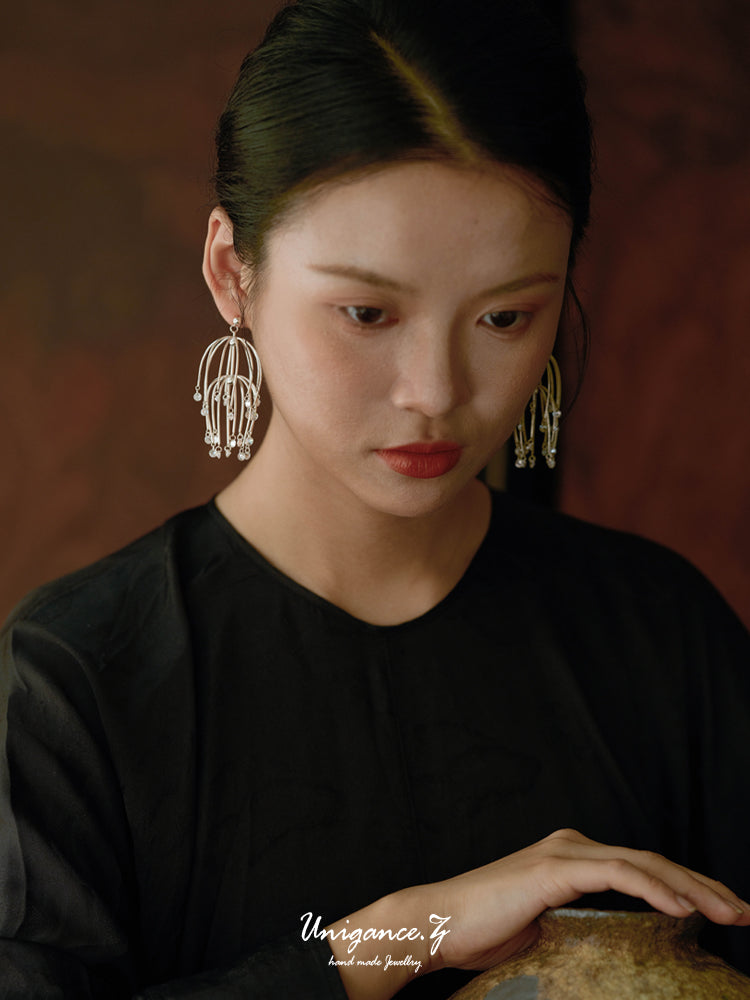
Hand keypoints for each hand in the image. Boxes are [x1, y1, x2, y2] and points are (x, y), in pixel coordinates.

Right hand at [328, 828, 749, 999]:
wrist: (439, 924)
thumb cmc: (483, 933)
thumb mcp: (546, 931)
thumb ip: (580, 926)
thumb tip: (615, 947)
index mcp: (572, 858)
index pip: (643, 869)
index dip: (688, 887)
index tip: (724, 912)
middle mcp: (573, 845)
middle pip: (653, 861)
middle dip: (704, 885)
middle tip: (744, 911)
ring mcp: (565, 852)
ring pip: (644, 863)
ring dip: (693, 887)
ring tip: (730, 912)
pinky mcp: (556, 867)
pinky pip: (618, 874)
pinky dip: (655, 888)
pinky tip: (682, 907)